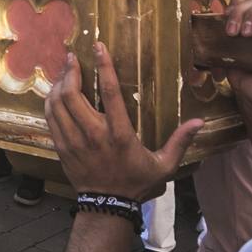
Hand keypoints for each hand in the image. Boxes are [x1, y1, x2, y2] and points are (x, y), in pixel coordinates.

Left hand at [45, 42, 202, 202]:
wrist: (108, 206)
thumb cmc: (137, 182)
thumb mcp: (164, 164)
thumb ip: (180, 141)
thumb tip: (200, 122)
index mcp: (120, 134)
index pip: (110, 92)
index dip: (103, 66)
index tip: (98, 46)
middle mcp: (94, 134)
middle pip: (73, 94)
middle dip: (71, 71)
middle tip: (73, 57)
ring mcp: (74, 141)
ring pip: (58, 104)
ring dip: (59, 83)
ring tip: (65, 71)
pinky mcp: (62, 148)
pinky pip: (50, 118)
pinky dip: (50, 102)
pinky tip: (55, 92)